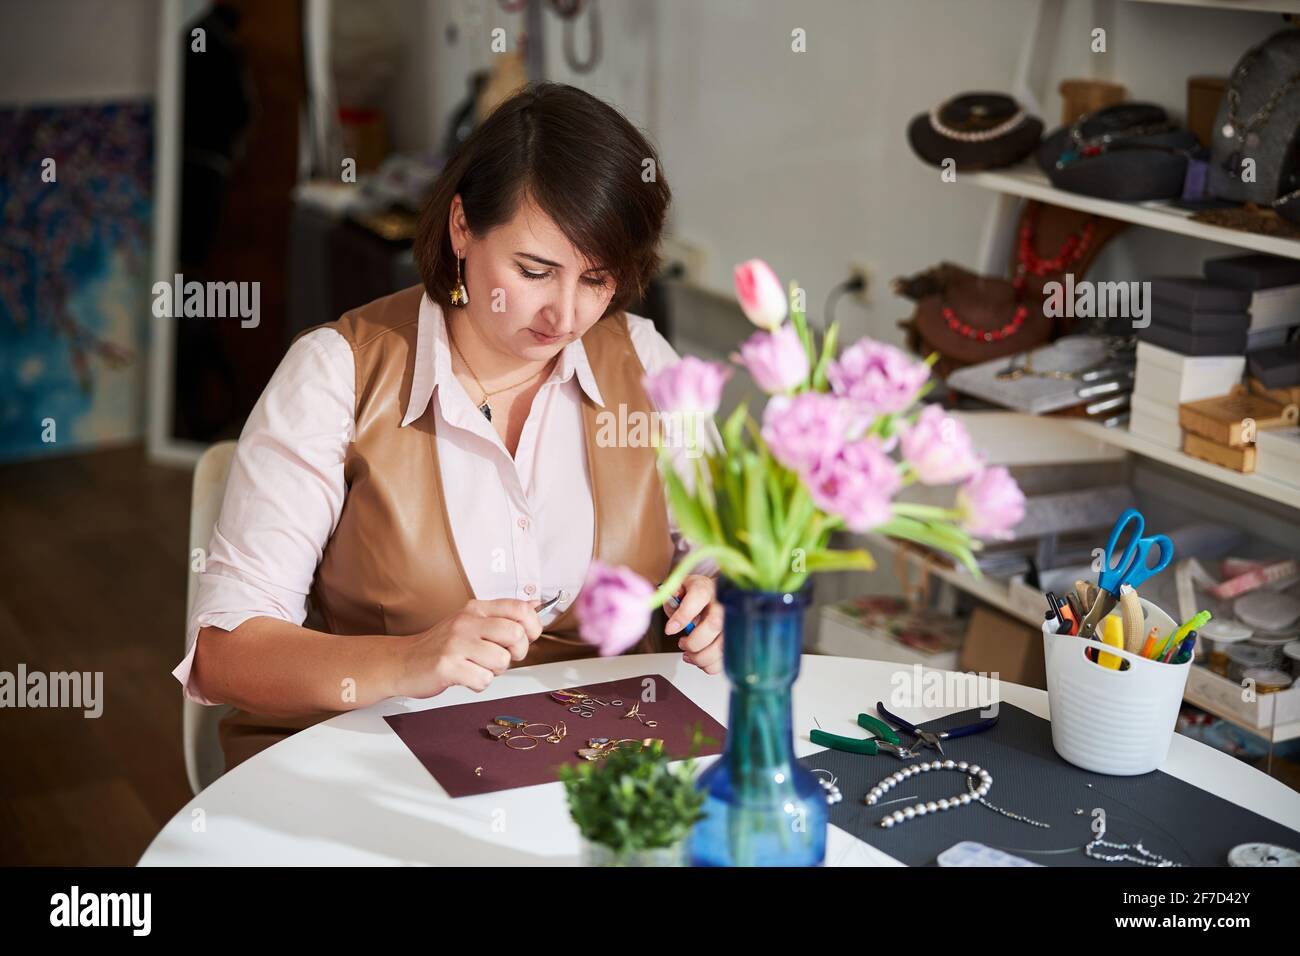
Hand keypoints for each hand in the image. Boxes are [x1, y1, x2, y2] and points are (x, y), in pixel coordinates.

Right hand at [393, 598, 541, 697]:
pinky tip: (465, 677)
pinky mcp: (446, 666)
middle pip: (516, 635)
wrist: (403, 662)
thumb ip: (502, 615)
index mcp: (476, 609)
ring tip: (476, 667)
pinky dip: (478, 684)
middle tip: (501, 657)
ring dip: (494, 671)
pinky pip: (483, 679)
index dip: (533, 627)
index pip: (520, 609)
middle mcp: (467, 622)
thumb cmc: (442, 645)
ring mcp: (456, 644)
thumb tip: (536, 605)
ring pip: (501, 661)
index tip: (527, 638)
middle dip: (517, 653)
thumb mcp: (471, 622)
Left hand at [666, 574, 723, 674]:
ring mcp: (732, 623)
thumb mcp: (680, 588)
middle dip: (693, 642)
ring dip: (700, 657)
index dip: (683, 616)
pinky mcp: (734, 641)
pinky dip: (710, 665)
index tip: (669, 630)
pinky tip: (700, 660)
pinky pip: (726, 659)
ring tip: (688, 655)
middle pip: (714, 625)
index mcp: (707, 588)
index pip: (699, 596)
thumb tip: (673, 598)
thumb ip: (673, 594)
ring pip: (722, 646)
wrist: (712, 598)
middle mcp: (723, 604)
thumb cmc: (694, 595)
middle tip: (682, 643)